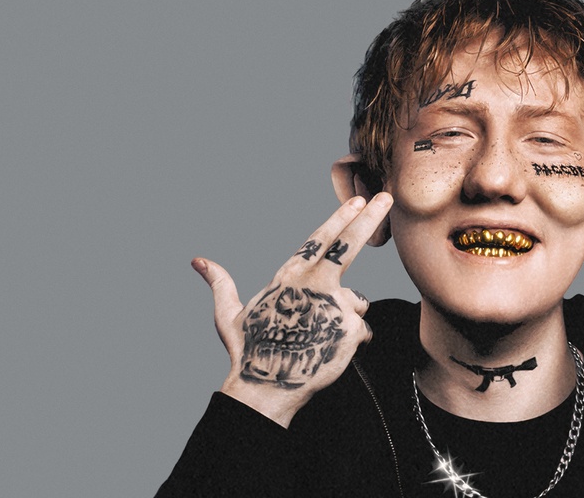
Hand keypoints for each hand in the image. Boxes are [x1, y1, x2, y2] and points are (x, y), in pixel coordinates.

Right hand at [192, 193, 392, 426]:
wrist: (266, 387)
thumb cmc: (248, 350)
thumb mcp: (229, 314)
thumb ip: (220, 284)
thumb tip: (198, 261)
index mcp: (289, 276)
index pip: (320, 239)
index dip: (340, 218)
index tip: (359, 201)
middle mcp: (313, 284)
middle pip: (348, 244)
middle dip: (368, 218)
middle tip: (385, 197)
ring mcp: (334, 304)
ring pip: (356, 301)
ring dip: (346, 316)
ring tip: (319, 337)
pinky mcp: (350, 327)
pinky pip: (361, 329)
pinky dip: (351, 340)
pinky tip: (329, 351)